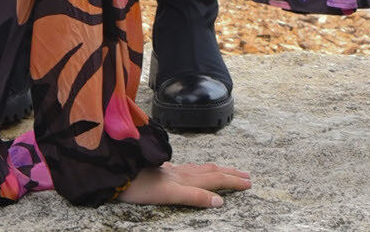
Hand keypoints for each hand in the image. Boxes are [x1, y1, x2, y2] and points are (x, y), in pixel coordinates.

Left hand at [119, 161, 253, 207]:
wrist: (120, 174)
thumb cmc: (141, 187)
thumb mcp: (169, 195)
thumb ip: (194, 197)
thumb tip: (219, 202)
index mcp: (187, 179)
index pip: (216, 179)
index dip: (233, 182)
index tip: (249, 183)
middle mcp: (183, 173)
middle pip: (213, 172)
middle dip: (231, 174)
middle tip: (247, 176)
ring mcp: (174, 171)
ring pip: (202, 169)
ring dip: (219, 170)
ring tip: (229, 171)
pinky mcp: (164, 171)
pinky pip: (190, 169)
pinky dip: (201, 169)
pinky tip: (196, 170)